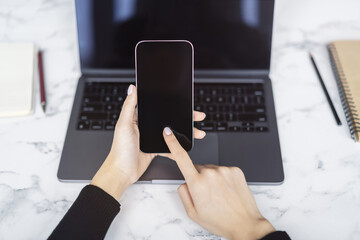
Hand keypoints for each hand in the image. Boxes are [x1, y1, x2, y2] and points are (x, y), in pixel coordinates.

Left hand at [91, 84, 206, 199]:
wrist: (122, 172)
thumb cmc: (119, 149)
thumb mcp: (124, 124)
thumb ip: (129, 106)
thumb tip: (132, 88)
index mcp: (138, 118)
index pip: (158, 107)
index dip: (172, 104)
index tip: (184, 102)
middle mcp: (145, 126)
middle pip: (168, 118)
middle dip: (184, 118)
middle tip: (197, 116)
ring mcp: (151, 138)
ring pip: (171, 132)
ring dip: (185, 132)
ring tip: (197, 133)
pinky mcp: (154, 149)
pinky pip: (169, 146)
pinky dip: (178, 146)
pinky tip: (185, 146)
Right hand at [162, 127, 275, 239]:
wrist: (245, 224)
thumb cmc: (220, 221)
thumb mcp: (193, 213)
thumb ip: (184, 194)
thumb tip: (184, 182)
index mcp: (197, 184)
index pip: (181, 158)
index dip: (172, 143)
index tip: (168, 132)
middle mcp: (210, 173)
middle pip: (197, 168)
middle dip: (198, 178)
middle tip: (207, 194)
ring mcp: (224, 170)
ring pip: (211, 169)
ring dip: (212, 178)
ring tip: (220, 194)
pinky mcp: (235, 170)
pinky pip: (223, 170)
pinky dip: (223, 178)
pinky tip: (227, 190)